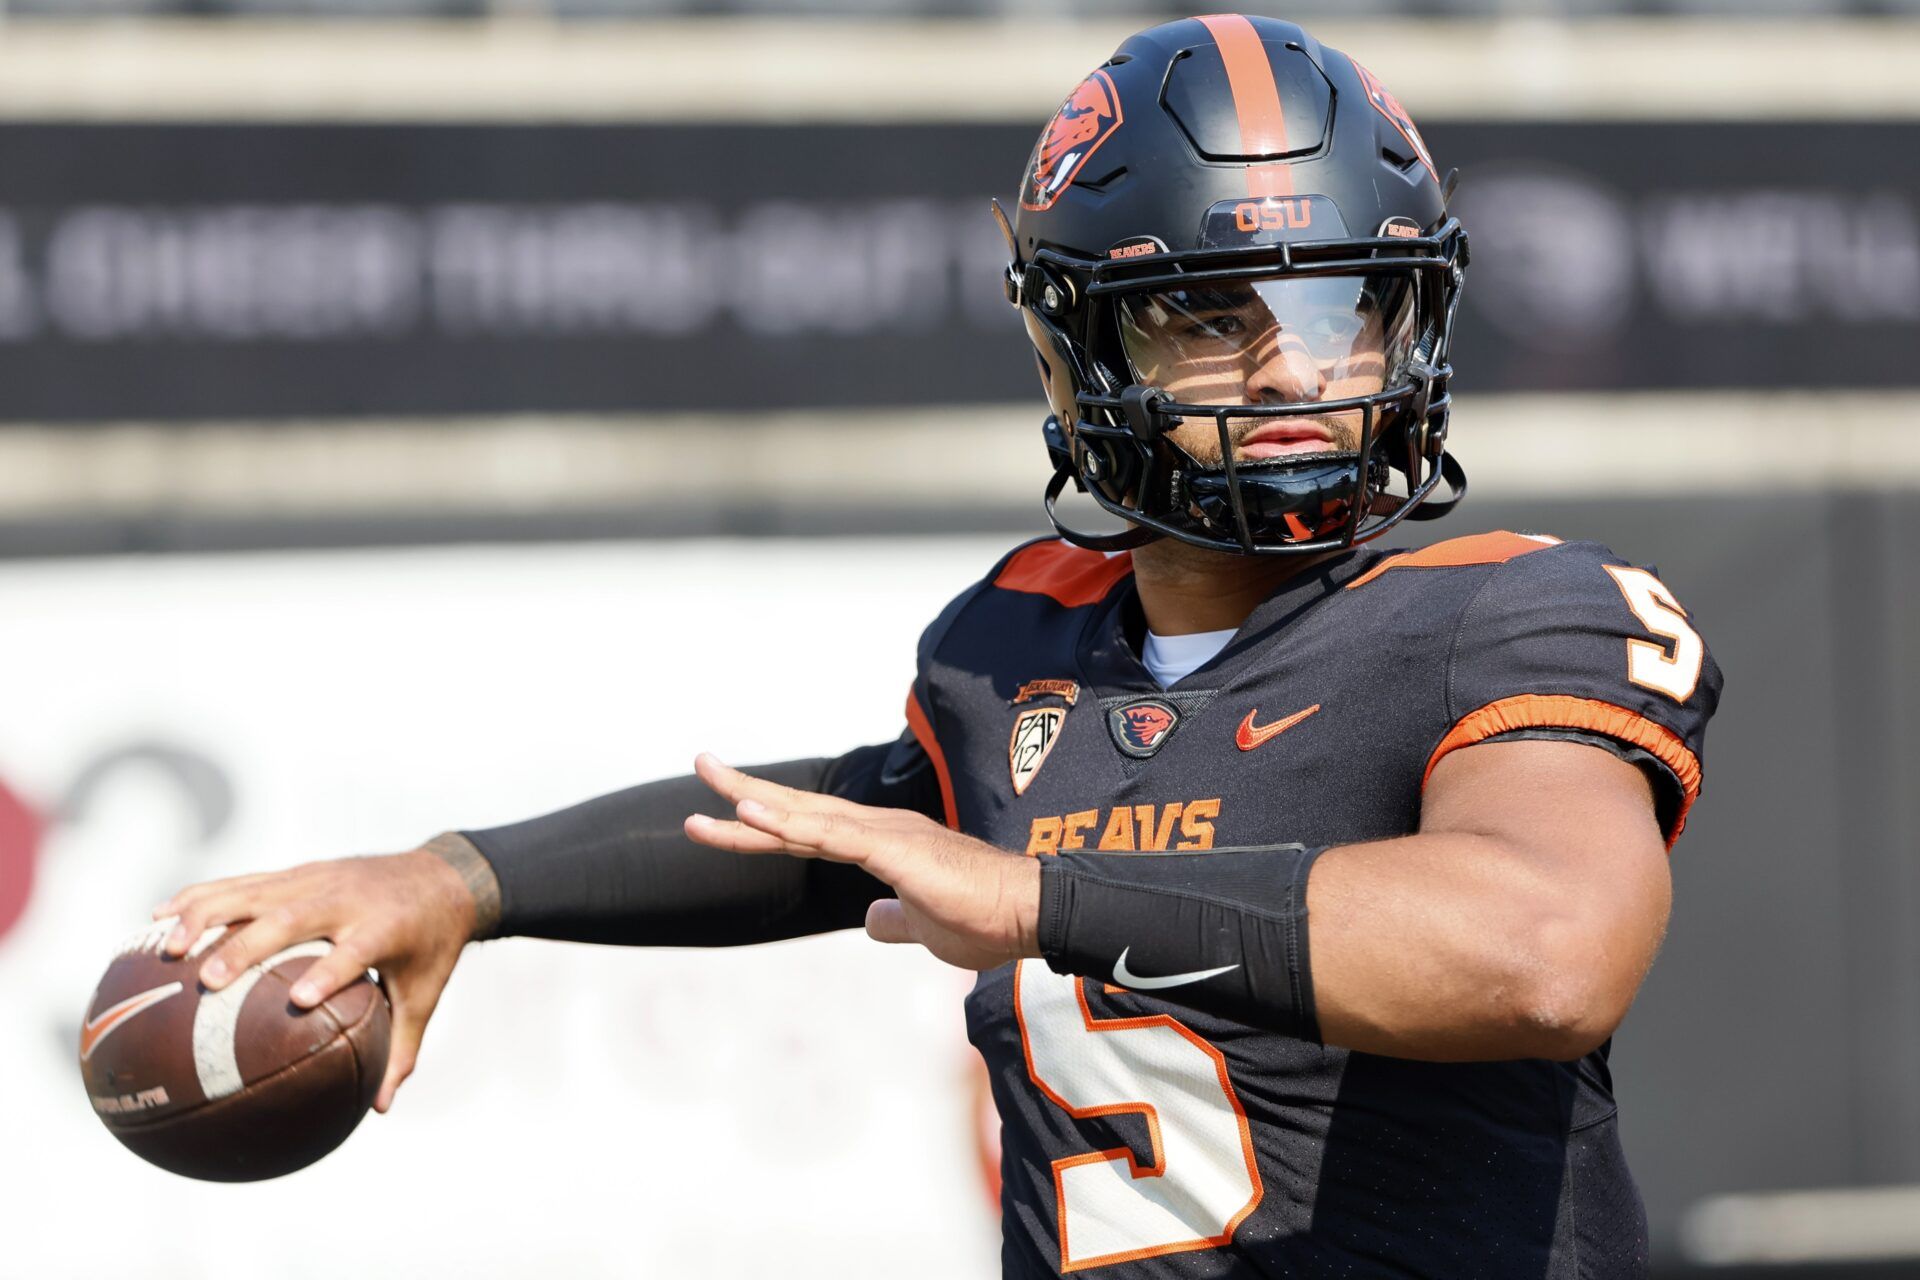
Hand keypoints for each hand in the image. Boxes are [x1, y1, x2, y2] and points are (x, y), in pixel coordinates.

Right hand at [152, 845, 480, 1112]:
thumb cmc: (431, 946)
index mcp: (384, 928)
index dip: (329, 972)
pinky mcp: (298, 872)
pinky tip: (158, 918)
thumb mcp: (424, 995)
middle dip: (248, 945)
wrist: (442, 876)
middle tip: (208, 981)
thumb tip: (381, 1109)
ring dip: (207, 915)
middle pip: (292, 918)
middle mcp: (346, 899)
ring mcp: (318, 879)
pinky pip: (242, 883)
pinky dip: (200, 897)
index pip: (354, 951)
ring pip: (255, 892)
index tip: (299, 1001)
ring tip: (167, 948)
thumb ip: (402, 1048)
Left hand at [683, 753, 1041, 971]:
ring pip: (807, 815)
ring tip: (710, 781)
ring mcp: (885, 835)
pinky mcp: (895, 850)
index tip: (718, 816)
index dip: (762, 825)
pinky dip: (789, 823)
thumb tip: (871, 921)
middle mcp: (877, 830)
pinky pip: (832, 836)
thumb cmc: (987, 920)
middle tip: (701, 765)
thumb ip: (894, 920)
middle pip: (798, 809)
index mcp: (881, 845)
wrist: (1031, 916)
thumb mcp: (924, 928)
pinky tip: (753, 814)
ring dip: (755, 801)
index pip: (808, 832)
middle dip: (744, 791)